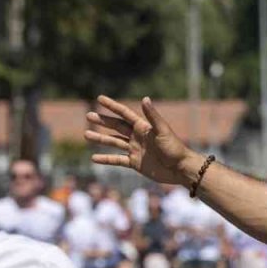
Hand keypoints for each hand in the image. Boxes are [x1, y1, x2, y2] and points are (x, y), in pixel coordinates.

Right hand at [84, 97, 200, 186]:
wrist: (180, 169)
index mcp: (143, 127)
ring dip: (101, 138)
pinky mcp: (135, 163)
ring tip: (86, 134)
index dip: (112, 106)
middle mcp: (137, 137)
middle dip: (103, 121)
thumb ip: (152, 116)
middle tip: (88, 115)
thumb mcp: (163, 131)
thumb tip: (145, 98)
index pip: (124, 114)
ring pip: (114, 142)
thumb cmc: (175, 148)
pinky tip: (94, 158)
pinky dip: (106, 159)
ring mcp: (135, 150)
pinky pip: (117, 160)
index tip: (99, 98)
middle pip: (117, 126)